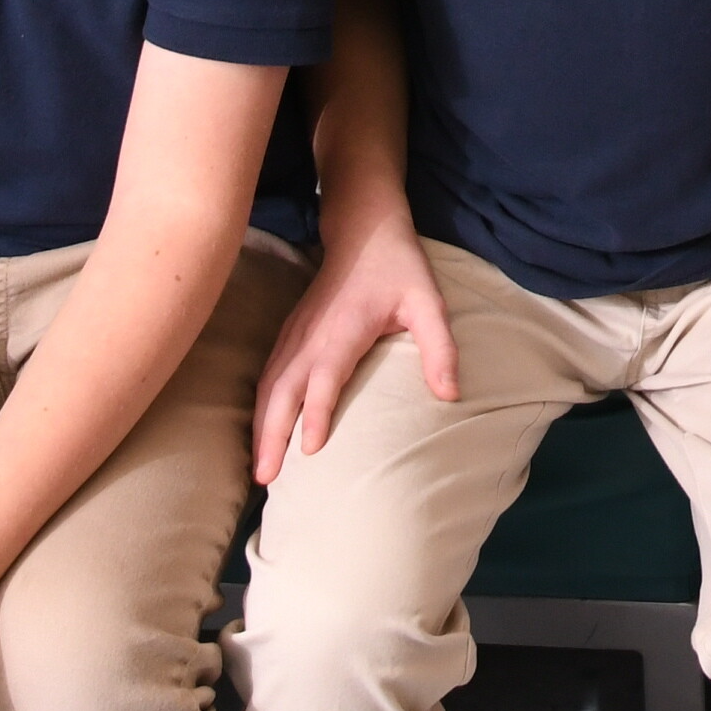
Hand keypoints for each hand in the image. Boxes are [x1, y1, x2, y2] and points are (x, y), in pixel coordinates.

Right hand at [253, 222, 457, 481]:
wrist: (363, 231)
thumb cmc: (399, 269)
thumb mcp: (429, 302)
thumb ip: (440, 348)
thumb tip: (450, 395)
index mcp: (344, 329)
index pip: (325, 376)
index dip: (316, 412)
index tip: (309, 451)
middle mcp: (311, 335)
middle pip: (282, 390)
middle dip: (271, 434)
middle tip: (267, 479)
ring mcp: (295, 334)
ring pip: (268, 386)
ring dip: (260, 427)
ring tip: (261, 470)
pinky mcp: (289, 334)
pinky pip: (268, 376)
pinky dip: (261, 409)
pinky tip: (261, 434)